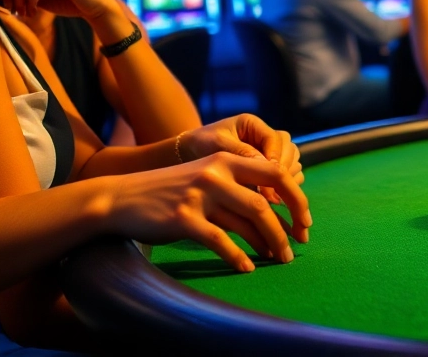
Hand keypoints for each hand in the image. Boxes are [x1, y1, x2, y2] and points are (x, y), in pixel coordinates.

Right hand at [102, 152, 310, 272]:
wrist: (122, 197)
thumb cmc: (171, 192)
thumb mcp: (206, 177)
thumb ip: (237, 188)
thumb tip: (277, 212)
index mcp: (226, 159)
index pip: (275, 173)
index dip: (296, 198)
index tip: (305, 222)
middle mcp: (216, 172)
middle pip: (265, 201)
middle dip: (287, 227)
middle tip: (297, 247)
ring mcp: (199, 194)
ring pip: (247, 221)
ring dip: (268, 244)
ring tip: (279, 259)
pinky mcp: (183, 218)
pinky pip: (220, 241)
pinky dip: (237, 257)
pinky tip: (247, 268)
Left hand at [179, 114, 303, 203]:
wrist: (188, 155)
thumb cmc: (199, 145)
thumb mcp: (216, 145)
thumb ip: (241, 154)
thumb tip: (267, 168)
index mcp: (254, 125)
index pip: (275, 140)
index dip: (275, 161)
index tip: (267, 183)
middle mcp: (266, 137)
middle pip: (289, 152)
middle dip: (285, 174)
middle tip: (274, 196)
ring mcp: (270, 153)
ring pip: (292, 164)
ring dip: (287, 182)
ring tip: (274, 202)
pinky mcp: (269, 168)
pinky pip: (287, 177)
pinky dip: (283, 189)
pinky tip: (274, 204)